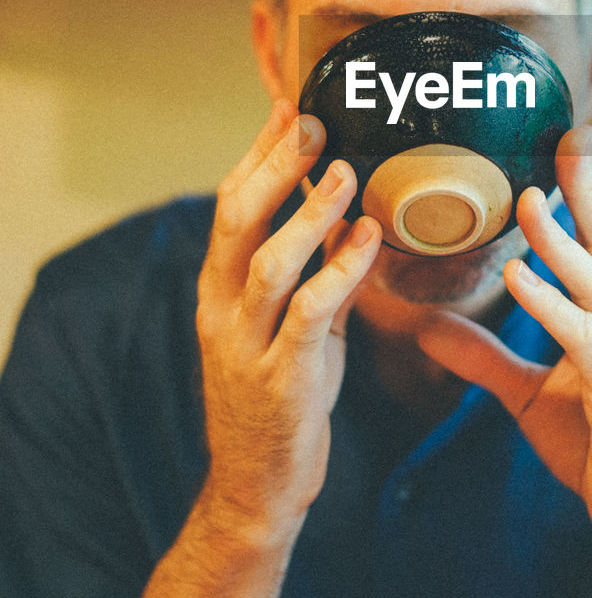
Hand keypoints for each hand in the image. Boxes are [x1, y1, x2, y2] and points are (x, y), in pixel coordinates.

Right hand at [196, 100, 381, 546]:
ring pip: (269, 262)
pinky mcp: (280, 380)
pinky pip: (309, 313)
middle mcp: (222, 310)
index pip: (230, 207)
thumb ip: (311, 275)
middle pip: (237, 220)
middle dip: (274, 166)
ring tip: (345, 171)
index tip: (287, 108)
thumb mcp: (292, 328)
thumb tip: (347, 220)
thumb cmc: (279, 399)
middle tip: (312, 121)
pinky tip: (366, 238)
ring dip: (308, 212)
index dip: (257, 155)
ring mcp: (246, 346)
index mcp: (218, 291)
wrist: (255, 489)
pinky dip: (338, 271)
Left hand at [417, 126, 591, 559]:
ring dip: (563, 243)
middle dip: (591, 193)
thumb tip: (426, 326)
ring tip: (526, 204)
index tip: (569, 143)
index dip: (588, 193)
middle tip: (566, 143)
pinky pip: (586, 341)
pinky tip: (520, 278)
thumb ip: (484, 355)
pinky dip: (552, 305)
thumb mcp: (531, 394)